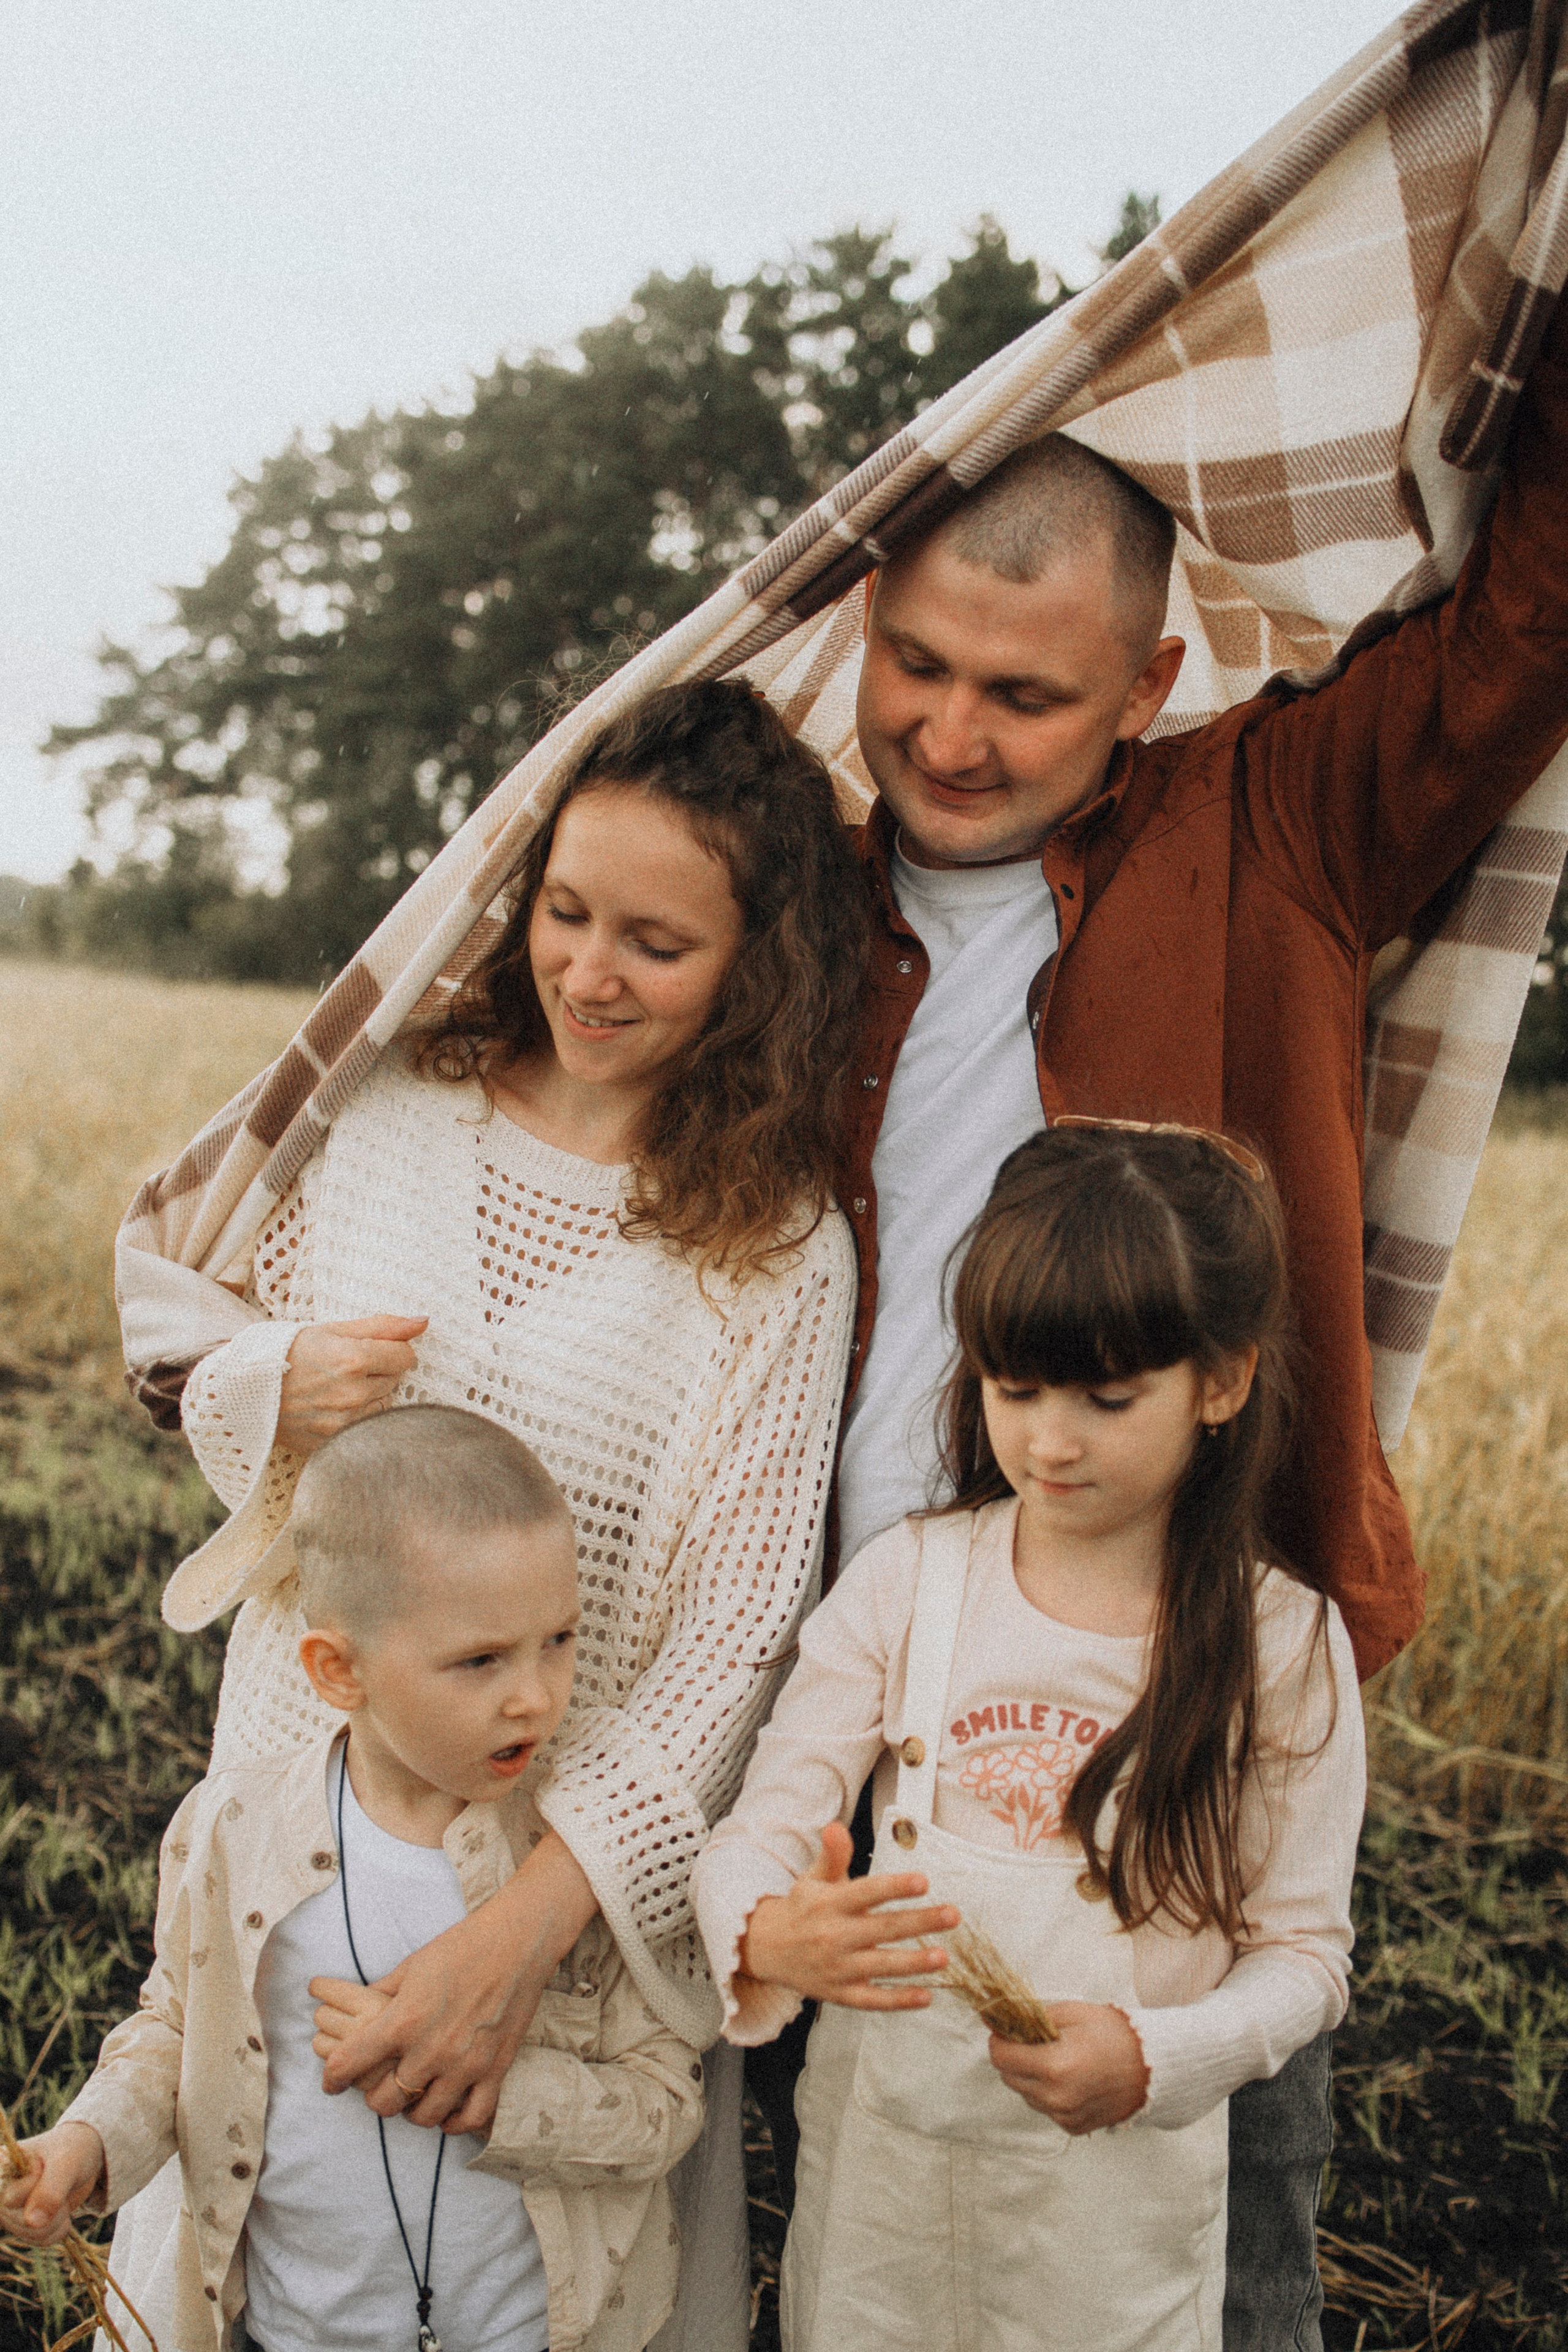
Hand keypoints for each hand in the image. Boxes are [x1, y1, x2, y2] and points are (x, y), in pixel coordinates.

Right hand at [0, 2123, 103, 2248]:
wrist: (81, 2156)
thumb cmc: (72, 2150)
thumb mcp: (67, 2162)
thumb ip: (50, 2189)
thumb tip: (31, 2223)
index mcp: (2, 2166)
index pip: (12, 2197)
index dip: (36, 2187)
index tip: (42, 2166)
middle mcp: (1, 2190)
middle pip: (22, 2220)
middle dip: (52, 2206)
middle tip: (60, 2181)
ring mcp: (9, 2210)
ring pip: (32, 2232)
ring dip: (57, 2217)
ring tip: (61, 2193)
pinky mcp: (21, 2224)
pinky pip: (40, 2239)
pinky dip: (57, 2227)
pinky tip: (60, 2209)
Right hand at [277, 1316, 427, 1454]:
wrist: (244, 1391)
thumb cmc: (287, 1353)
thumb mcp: (332, 1329)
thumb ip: (382, 1326)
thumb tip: (423, 1322)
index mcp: (352, 1359)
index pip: (405, 1356)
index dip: (391, 1349)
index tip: (370, 1349)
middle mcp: (352, 1394)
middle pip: (395, 1380)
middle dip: (379, 1370)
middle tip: (345, 1367)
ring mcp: (344, 1424)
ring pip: (384, 1405)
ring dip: (371, 1396)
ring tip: (339, 1388)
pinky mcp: (335, 1445)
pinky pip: (367, 1428)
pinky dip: (358, 1418)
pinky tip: (334, 1408)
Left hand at [319, 1831, 597, 2134]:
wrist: (516, 1940)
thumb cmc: (460, 1946)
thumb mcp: (411, 1967)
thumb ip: (381, 1997)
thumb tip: (355, 2013)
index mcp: (404, 2020)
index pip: (350, 2064)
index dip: (332, 2078)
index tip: (331, 2081)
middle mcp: (431, 2050)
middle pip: (385, 2101)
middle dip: (374, 2097)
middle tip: (378, 2085)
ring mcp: (465, 2064)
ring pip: (424, 2116)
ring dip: (411, 2111)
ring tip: (411, 2098)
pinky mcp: (495, 2069)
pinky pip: (470, 2117)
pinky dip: (454, 2122)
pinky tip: (447, 2111)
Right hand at [739, 1822, 957, 2011]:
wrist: (767, 1949)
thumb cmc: (803, 1908)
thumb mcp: (813, 1878)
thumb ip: (832, 1855)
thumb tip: (836, 1827)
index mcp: (829, 1903)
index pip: (866, 1893)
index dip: (894, 1887)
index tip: (924, 1881)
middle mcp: (834, 1936)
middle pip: (882, 1928)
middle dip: (920, 1922)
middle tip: (953, 1914)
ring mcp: (837, 1968)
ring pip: (881, 1966)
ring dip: (914, 1963)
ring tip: (944, 1957)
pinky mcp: (840, 1994)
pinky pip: (873, 2000)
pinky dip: (899, 2001)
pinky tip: (926, 1996)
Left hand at [988, 2001, 1148, 2133]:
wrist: (1153, 2066)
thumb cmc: (1113, 2034)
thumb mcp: (1071, 2013)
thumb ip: (1031, 2018)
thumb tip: (999, 2020)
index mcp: (1054, 2067)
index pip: (1000, 2057)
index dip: (999, 2039)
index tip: (1007, 2030)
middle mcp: (1056, 2098)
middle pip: (1009, 2077)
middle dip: (1014, 2057)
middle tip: (1035, 2041)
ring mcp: (1065, 2116)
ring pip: (1026, 2094)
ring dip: (1031, 2076)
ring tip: (1058, 2058)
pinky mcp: (1074, 2127)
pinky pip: (1046, 2108)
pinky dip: (1049, 2093)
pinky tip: (1071, 2077)